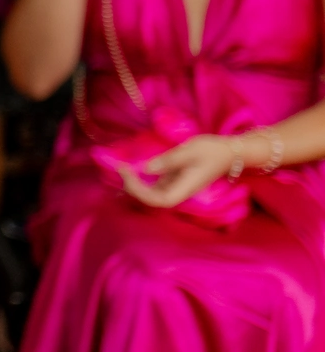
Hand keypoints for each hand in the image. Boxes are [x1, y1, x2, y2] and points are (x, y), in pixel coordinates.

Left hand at [120, 134, 236, 207]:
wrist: (230, 152)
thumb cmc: (212, 150)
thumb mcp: (189, 151)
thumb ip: (168, 161)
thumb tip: (145, 169)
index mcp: (185, 188)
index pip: (158, 200)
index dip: (140, 192)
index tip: (128, 173)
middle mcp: (180, 191)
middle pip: (152, 200)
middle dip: (133, 188)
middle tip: (121, 169)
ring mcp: (177, 187)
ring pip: (152, 194)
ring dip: (135, 185)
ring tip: (121, 169)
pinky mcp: (175, 180)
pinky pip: (155, 186)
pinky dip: (142, 180)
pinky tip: (130, 171)